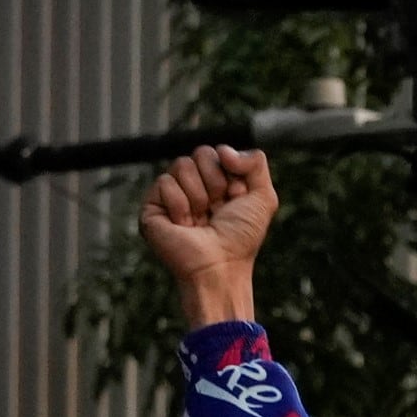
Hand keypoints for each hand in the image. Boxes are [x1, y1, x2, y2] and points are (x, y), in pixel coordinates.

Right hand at [140, 147, 277, 328]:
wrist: (220, 267)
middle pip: (200, 153)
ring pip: (181, 164)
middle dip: (215, 181)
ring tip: (200, 219)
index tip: (235, 199)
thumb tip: (222, 150)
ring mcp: (171, 196)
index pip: (217, 153)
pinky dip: (180, 205)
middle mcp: (193, 186)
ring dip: (198, 195)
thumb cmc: (241, 238)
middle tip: (217, 209)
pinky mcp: (152, 207)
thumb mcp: (264, 197)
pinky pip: (164, 182)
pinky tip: (183, 224)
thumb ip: (256, 162)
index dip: (230, 174)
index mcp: (216, 181)